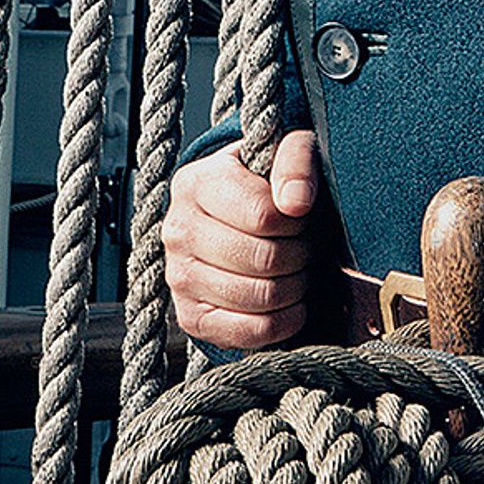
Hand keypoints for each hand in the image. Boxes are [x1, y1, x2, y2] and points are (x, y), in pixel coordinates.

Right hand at [162, 129, 318, 349]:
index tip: (301, 216)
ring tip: (298, 270)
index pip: (262, 215)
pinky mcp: (190, 317)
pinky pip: (247, 332)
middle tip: (306, 246)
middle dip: (301, 255)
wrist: (237, 215)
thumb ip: (295, 161)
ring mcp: (178, 277)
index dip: (297, 221)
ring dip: (296, 287)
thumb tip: (295, 204)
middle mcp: (177, 230)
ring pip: (259, 297)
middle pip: (263, 259)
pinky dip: (283, 323)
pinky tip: (292, 304)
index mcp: (196, 183)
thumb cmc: (267, 180)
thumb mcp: (285, 150)